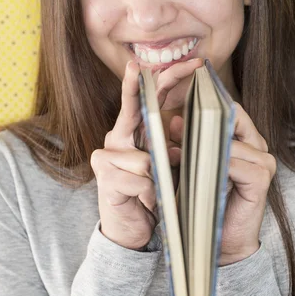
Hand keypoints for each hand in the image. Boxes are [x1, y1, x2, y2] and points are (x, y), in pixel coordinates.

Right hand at [91, 58, 202, 249]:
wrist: (131, 232)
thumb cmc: (151, 195)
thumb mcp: (168, 167)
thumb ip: (170, 144)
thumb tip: (179, 123)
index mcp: (132, 133)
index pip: (147, 99)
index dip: (166, 78)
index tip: (190, 63)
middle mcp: (116, 138)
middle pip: (134, 107)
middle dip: (149, 86)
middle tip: (159, 65)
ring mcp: (107, 156)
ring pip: (148, 156)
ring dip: (163, 177)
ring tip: (159, 193)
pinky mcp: (105, 177)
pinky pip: (142, 179)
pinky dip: (152, 193)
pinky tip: (149, 203)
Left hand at [168, 102, 275, 265]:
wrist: (219, 242)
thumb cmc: (204, 202)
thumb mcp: (192, 166)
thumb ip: (186, 143)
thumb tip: (172, 121)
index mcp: (245, 138)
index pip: (228, 109)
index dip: (202, 108)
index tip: (175, 114)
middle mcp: (258, 146)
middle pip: (231, 118)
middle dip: (199, 124)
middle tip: (172, 131)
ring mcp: (263, 162)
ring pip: (229, 140)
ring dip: (200, 146)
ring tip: (175, 154)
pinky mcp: (261, 180)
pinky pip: (234, 163)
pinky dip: (212, 165)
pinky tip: (194, 172)